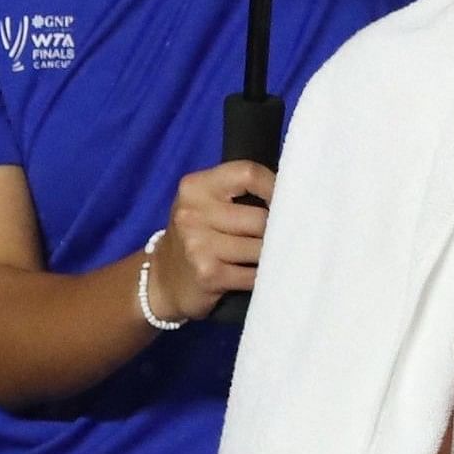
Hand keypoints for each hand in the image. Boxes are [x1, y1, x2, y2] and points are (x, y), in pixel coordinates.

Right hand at [148, 158, 274, 320]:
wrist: (162, 280)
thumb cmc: (196, 235)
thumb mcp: (205, 202)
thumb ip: (238, 191)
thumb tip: (291, 193)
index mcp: (196, 186)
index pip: (248, 174)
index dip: (275, 187)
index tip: (290, 200)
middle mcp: (193, 213)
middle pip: (260, 217)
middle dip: (276, 230)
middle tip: (280, 236)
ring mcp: (199, 245)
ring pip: (261, 248)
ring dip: (271, 255)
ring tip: (265, 256)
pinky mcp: (208, 275)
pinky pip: (254, 275)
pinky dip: (261, 276)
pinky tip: (254, 274)